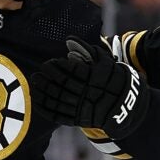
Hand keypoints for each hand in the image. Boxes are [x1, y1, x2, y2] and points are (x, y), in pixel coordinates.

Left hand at [31, 36, 148, 138]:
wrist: (125, 106)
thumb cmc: (113, 79)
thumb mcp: (105, 62)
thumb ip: (87, 49)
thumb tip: (69, 39)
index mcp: (95, 78)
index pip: (71, 70)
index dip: (57, 66)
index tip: (48, 63)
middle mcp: (88, 93)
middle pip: (63, 84)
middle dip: (48, 77)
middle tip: (38, 72)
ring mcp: (82, 108)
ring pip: (58, 99)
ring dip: (44, 91)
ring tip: (35, 83)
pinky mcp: (78, 120)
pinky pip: (58, 115)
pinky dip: (45, 108)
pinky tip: (37, 100)